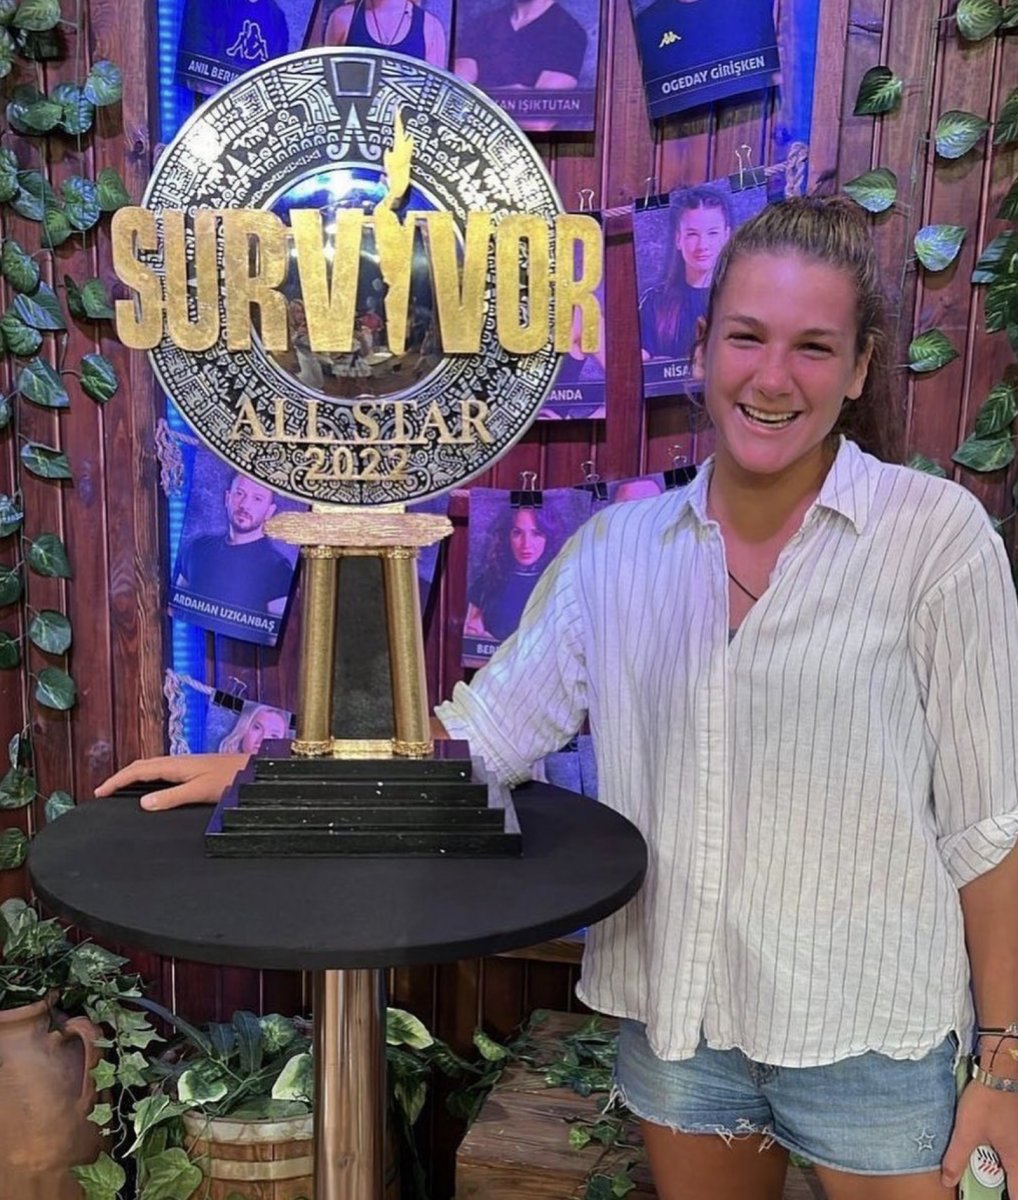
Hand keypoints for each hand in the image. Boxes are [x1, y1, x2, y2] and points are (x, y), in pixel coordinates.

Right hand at [93, 754, 248, 810]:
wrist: (254, 770)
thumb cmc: (231, 779)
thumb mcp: (200, 791)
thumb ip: (172, 798)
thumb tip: (143, 803)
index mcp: (175, 765)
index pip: (138, 770)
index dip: (116, 780)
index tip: (99, 792)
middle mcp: (178, 761)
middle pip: (142, 765)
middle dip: (121, 777)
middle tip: (104, 791)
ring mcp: (186, 764)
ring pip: (152, 767)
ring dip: (134, 776)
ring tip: (121, 789)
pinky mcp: (194, 768)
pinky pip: (162, 770)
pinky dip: (148, 777)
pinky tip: (152, 787)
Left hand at [941, 1077, 1017, 1189]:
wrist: (1000, 1071)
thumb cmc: (986, 1102)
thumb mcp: (966, 1132)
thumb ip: (956, 1158)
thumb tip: (948, 1180)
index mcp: (1016, 1160)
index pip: (1017, 1194)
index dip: (1009, 1199)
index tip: (999, 1198)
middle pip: (1017, 1176)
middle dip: (1007, 1183)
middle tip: (990, 1183)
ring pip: (1015, 1160)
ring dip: (1005, 1166)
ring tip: (990, 1164)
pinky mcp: (1017, 1125)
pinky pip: (1013, 1146)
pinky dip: (1004, 1150)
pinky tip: (992, 1141)